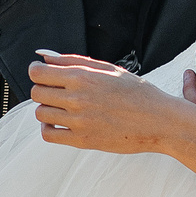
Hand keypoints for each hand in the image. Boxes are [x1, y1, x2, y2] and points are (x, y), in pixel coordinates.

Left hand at [28, 52, 195, 154]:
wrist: (159, 121)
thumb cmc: (137, 92)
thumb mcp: (108, 68)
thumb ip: (73, 60)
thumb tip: (44, 56)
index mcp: (82, 77)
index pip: (38, 73)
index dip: (38, 72)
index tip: (46, 75)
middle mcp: (77, 99)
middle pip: (37, 93)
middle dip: (44, 90)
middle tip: (59, 91)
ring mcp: (79, 121)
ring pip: (40, 114)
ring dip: (47, 109)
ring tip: (64, 107)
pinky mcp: (82, 140)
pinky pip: (48, 135)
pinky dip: (49, 128)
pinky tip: (61, 123)